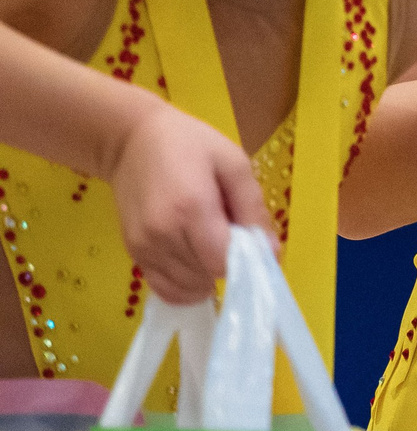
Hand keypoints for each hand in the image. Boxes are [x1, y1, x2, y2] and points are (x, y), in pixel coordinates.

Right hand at [108, 102, 270, 304]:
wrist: (132, 142)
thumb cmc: (189, 144)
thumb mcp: (233, 163)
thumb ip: (252, 208)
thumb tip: (271, 252)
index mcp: (190, 208)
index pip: (222, 261)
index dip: (244, 259)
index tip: (251, 242)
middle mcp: (162, 234)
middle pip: (206, 276)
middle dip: (227, 264)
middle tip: (230, 235)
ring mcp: (143, 247)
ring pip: (186, 286)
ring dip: (207, 276)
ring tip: (211, 243)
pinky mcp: (133, 253)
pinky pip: (164, 288)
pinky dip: (185, 285)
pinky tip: (195, 264)